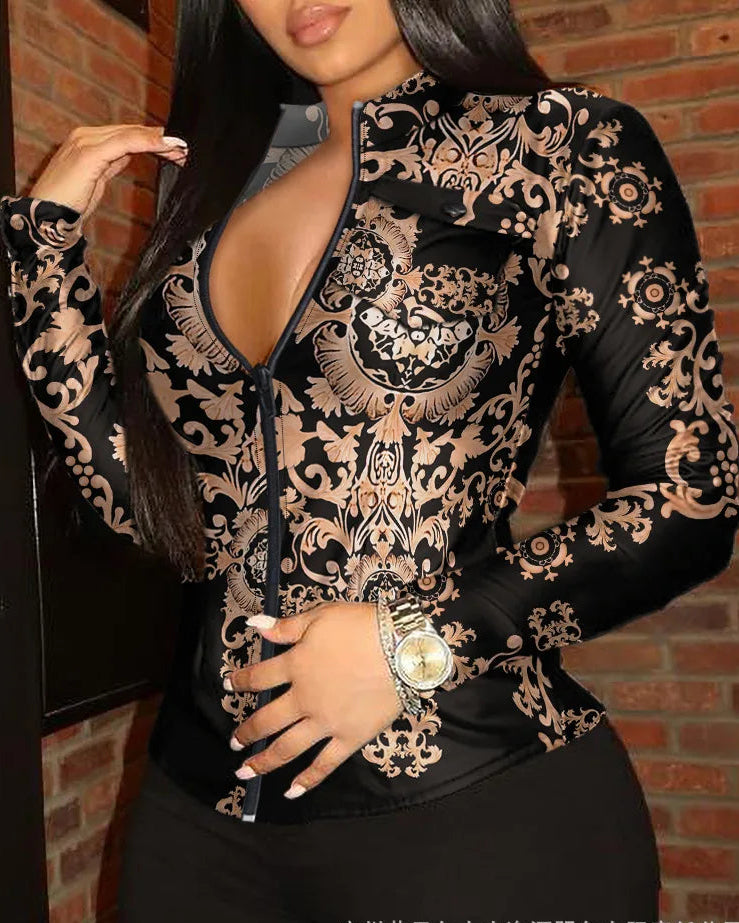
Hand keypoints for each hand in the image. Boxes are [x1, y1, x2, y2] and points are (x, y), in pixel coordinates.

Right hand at [28, 124, 188, 223]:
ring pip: (130, 134)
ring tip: (181, 148)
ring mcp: (86, 142)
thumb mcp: (95, 180)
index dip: (152, 139)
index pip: (126, 134)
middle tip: (187, 148)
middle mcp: (85, 135)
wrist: (45, 215)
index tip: (176, 148)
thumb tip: (127, 154)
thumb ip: (109, 164)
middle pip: (131, 132)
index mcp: (87, 140)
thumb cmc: (68, 202)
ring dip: (159, 141)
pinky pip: (124, 143)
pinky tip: (164, 146)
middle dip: (160, 139)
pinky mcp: (89, 153)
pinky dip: (146, 142)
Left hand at [225, 601, 405, 798]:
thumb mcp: (321, 616)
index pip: (259, 677)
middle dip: (247, 732)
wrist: (401, 647)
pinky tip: (291, 792)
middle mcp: (305, 698)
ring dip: (264, 761)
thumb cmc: (362, 626)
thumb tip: (254, 626)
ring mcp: (326, 722)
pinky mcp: (350, 738)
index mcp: (296, 666)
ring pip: (288, 747)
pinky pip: (325, 764)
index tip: (228, 685)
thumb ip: (286, 626)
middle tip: (234, 742)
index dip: (241, 681)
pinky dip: (307, 780)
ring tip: (245, 772)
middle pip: (267, 720)